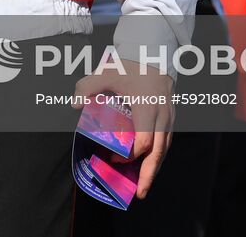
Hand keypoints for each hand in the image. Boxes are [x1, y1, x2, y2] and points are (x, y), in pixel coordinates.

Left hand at [73, 63, 173, 199]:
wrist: (152, 52)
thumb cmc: (130, 65)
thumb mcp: (107, 73)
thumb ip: (87, 86)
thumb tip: (74, 104)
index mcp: (147, 108)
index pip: (144, 141)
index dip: (129, 155)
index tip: (114, 158)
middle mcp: (161, 115)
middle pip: (159, 152)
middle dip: (149, 174)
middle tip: (140, 192)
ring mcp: (169, 116)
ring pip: (165, 148)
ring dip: (155, 167)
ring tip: (144, 185)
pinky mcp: (171, 115)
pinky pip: (167, 140)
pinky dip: (159, 155)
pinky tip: (150, 164)